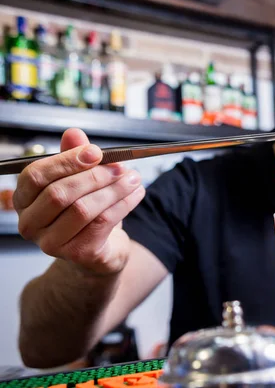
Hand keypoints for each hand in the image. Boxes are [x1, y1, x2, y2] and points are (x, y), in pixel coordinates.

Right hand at [13, 128, 145, 275]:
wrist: (99, 251)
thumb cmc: (85, 213)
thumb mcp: (81, 181)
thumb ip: (75, 157)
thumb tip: (74, 133)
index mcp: (24, 200)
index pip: (35, 176)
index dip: (66, 161)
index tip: (95, 152)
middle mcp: (31, 223)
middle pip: (59, 193)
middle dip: (95, 176)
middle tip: (120, 167)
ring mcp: (51, 243)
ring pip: (83, 209)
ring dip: (114, 190)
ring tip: (133, 179)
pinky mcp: (77, 253)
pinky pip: (102, 223)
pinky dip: (123, 205)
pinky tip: (136, 194)